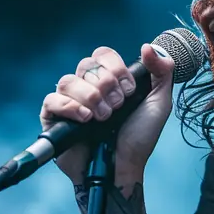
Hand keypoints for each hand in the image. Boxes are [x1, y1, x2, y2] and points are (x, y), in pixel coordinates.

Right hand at [40, 44, 174, 183]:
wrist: (123, 168)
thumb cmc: (139, 139)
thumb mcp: (158, 103)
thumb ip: (161, 72)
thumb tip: (148, 46)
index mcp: (109, 80)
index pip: (103, 54)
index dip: (116, 68)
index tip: (129, 91)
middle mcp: (87, 87)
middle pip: (86, 64)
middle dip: (107, 86)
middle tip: (117, 108)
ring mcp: (69, 102)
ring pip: (68, 80)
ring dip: (91, 98)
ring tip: (103, 118)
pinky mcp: (53, 118)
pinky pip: (52, 99)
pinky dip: (70, 107)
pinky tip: (86, 119)